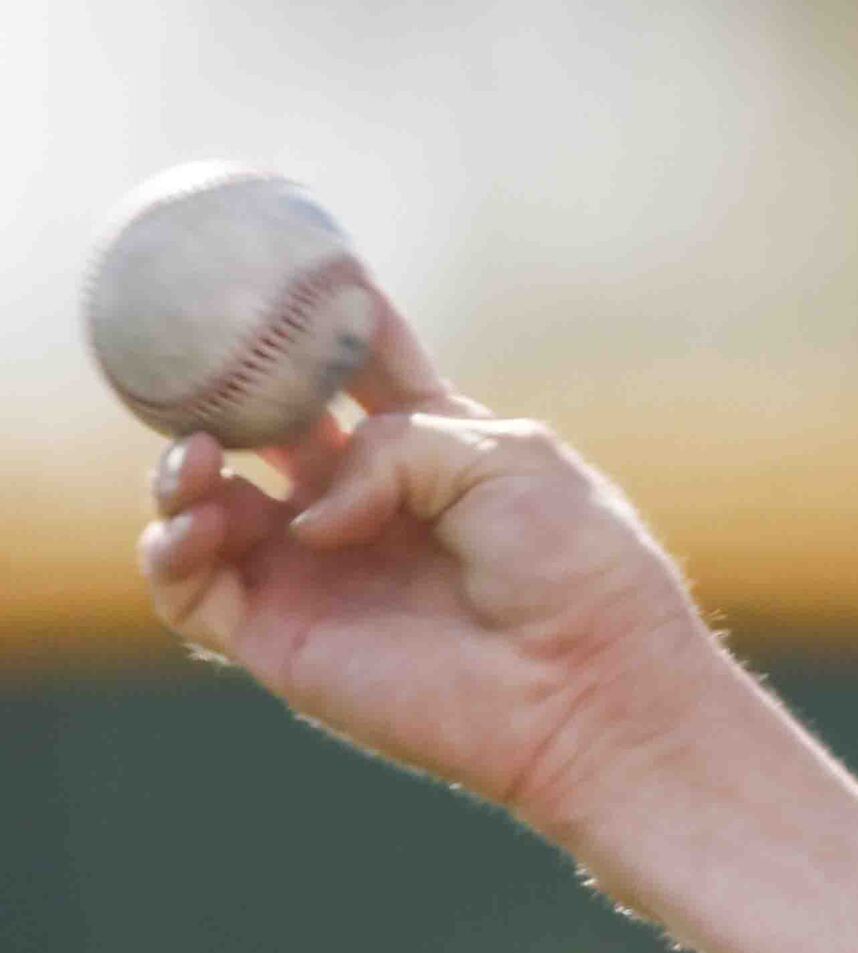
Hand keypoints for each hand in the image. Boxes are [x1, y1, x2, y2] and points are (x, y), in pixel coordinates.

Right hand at [136, 295, 739, 844]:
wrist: (592, 689)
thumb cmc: (575, 570)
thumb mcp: (502, 455)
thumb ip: (392, 441)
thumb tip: (312, 508)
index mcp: (429, 454)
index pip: (357, 371)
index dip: (319, 318)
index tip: (282, 264)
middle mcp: (363, 508)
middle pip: (260, 426)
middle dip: (224, 386)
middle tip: (200, 357)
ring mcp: (316, 573)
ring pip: (202, 502)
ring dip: (179, 468)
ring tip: (200, 454)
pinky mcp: (283, 639)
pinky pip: (187, 587)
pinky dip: (170, 547)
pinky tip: (203, 523)